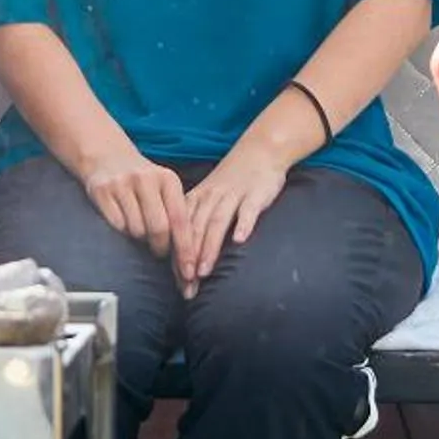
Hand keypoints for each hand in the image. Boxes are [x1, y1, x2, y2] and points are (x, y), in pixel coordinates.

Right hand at [76, 146, 189, 258]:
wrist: (108, 157)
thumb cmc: (143, 181)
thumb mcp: (164, 189)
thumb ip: (176, 214)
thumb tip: (189, 255)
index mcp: (168, 179)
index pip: (181, 220)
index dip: (185, 249)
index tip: (189, 272)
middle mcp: (146, 179)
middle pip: (159, 229)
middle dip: (160, 247)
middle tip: (158, 249)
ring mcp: (122, 184)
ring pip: (136, 230)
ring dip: (139, 238)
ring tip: (138, 227)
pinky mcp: (102, 191)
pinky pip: (117, 226)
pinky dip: (122, 230)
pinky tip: (123, 220)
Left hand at [174, 144, 288, 296]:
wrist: (259, 151)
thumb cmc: (231, 182)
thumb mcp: (207, 197)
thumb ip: (196, 222)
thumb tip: (182, 258)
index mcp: (196, 199)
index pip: (181, 231)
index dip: (178, 258)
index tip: (178, 283)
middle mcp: (211, 197)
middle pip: (195, 230)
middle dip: (189, 260)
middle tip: (187, 286)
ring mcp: (233, 195)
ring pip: (217, 222)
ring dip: (209, 248)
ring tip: (204, 271)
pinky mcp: (255, 193)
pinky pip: (248, 209)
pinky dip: (243, 224)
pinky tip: (240, 240)